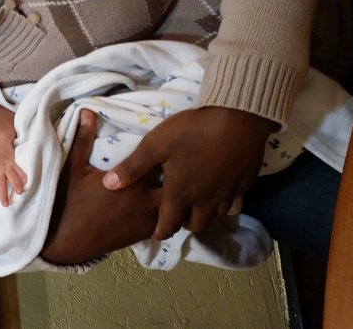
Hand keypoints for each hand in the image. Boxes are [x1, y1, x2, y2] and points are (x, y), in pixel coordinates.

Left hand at [0, 139, 26, 206]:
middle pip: (0, 185)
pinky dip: (22, 175)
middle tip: (6, 204)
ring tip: (20, 192)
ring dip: (16, 185)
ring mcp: (6, 165)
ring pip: (12, 178)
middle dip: (3, 195)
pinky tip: (26, 181)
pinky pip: (19, 169)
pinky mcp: (13, 161)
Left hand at [103, 106, 275, 239]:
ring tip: (195, 204)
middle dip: (183, 225)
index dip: (160, 232)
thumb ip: (133, 167)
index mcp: (180, 193)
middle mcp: (205, 200)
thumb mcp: (155, 145)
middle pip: (195, 226)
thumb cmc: (192, 130)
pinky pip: (232, 202)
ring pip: (215, 217)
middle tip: (176, 215)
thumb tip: (108, 186)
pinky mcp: (244, 184)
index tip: (155, 233)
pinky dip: (222, 201)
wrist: (239, 118)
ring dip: (204, 215)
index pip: (168, 225)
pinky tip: (218, 189)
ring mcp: (227, 193)